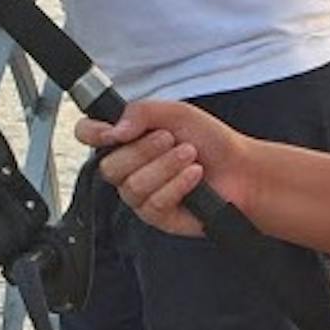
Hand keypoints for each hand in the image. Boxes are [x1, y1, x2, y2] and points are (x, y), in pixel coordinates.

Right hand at [74, 100, 255, 237]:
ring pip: (132, 186)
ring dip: (166, 166)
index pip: (88, 134)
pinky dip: (178, 185)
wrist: (241, 170)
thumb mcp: (176, 113)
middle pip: (109, 167)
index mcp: (127, 139)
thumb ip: (141, 112)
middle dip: (144, 151)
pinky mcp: (157, 216)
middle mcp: (128, 168)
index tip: (112, 132)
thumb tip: (114, 128)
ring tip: (190, 156)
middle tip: (171, 140)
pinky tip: (195, 177)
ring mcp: (140, 195)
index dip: (92, 133)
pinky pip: (153, 203)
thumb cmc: (211, 141)